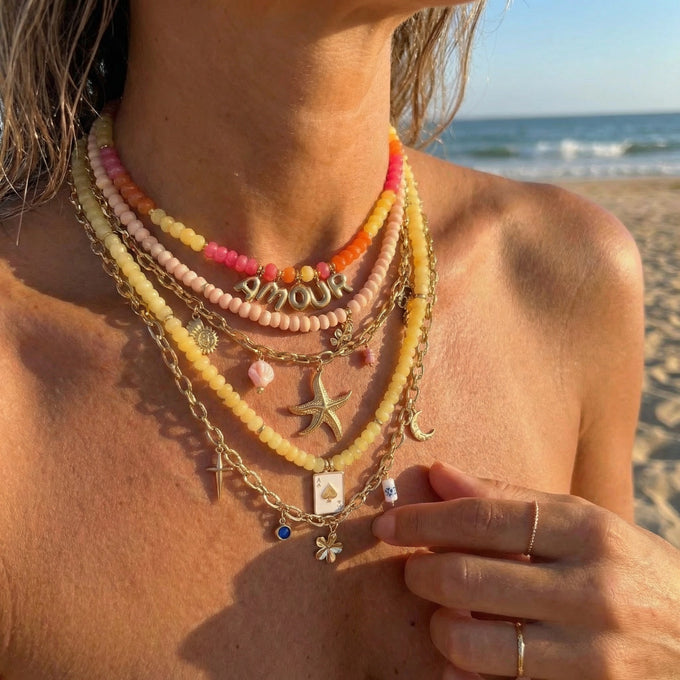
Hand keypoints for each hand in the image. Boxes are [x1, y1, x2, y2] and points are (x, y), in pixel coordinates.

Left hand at [372, 462, 679, 678]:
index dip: (426, 519)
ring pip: (473, 643)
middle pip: (468, 579)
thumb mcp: (582, 522)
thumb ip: (508, 498)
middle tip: (416, 570)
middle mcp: (594, 592)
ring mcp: (593, 657)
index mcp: (590, 533)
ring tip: (445, 616)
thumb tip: (437, 473)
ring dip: (439, 628)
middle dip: (422, 574)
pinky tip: (465, 658)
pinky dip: (465, 674)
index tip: (388, 523)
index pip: (485, 517)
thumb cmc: (628, 570)